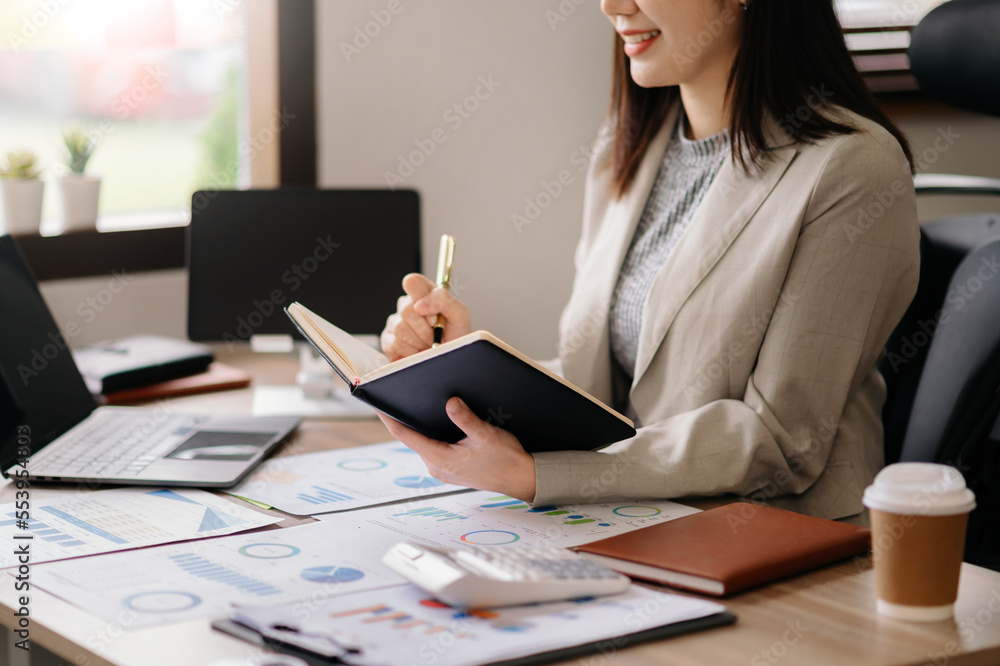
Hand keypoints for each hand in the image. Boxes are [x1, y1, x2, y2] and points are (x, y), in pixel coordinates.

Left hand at [378, 397, 536, 501]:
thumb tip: (450, 402)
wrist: (521, 479)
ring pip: (423, 443)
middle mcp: (436, 466)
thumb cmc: (506, 460)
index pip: (405, 435)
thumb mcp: (486, 435)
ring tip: (416, 405)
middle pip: (412, 438)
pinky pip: (434, 448)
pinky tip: (437, 422)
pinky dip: (432, 434)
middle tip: (399, 395)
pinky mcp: (450, 468)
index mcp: (440, 459)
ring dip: (420, 426)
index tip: (378, 403)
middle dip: (405, 417)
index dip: (388, 417)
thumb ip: (465, 419)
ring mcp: (443, 469)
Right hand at [380, 273, 471, 360]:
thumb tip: (419, 305)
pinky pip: (393, 344)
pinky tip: (417, 351)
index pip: (412, 282)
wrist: (452, 358)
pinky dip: (410, 351)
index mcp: (424, 294)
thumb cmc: (456, 335)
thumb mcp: (460, 314)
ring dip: (419, 341)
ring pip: (400, 328)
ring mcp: (395, 323)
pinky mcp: (388, 341)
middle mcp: (407, 306)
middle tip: (435, 334)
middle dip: (425, 328)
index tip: (434, 316)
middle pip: (406, 309)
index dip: (421, 298)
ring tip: (428, 343)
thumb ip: (443, 300)